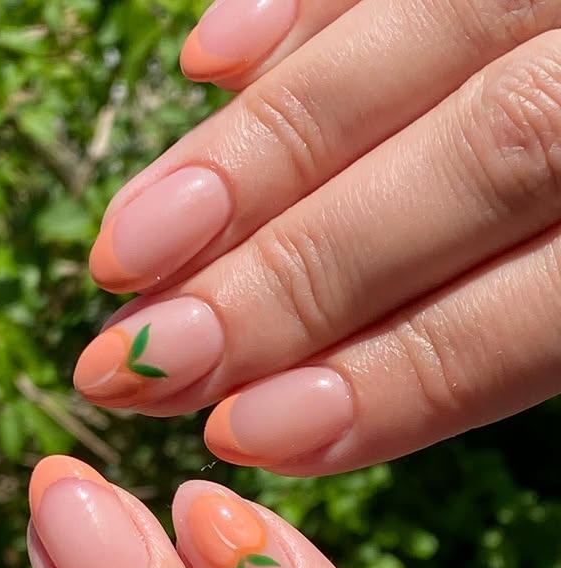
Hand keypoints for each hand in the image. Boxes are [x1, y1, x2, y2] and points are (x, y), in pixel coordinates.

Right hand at [72, 2, 560, 474]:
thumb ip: (550, 330)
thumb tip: (343, 394)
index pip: (542, 304)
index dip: (392, 377)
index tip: (245, 439)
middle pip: (469, 166)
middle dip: (289, 275)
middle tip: (141, 359)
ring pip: (420, 41)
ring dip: (258, 151)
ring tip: (132, 246)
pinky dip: (302, 1)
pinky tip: (208, 57)